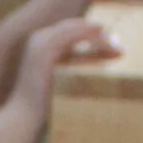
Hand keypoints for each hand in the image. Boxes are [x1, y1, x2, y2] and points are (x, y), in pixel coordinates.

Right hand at [14, 8, 123, 123]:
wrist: (24, 117)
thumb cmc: (42, 106)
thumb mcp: (60, 81)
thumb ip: (71, 70)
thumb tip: (91, 71)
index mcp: (41, 45)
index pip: (70, 31)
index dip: (91, 34)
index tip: (111, 42)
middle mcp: (39, 38)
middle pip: (74, 26)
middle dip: (97, 31)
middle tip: (118, 39)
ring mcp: (41, 41)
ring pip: (76, 28)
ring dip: (98, 34)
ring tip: (116, 42)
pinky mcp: (45, 48)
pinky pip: (75, 35)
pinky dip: (93, 38)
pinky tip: (108, 46)